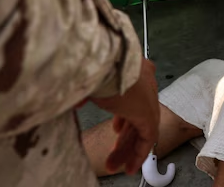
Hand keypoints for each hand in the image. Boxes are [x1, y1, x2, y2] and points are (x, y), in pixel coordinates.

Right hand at [92, 59, 159, 175]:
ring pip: (142, 127)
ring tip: (115, 165)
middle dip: (124, 137)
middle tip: (114, 154)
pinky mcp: (148, 112)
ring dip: (127, 148)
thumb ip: (82, 92)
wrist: (102, 56)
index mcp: (132, 68)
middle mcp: (144, 80)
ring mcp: (148, 95)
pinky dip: (139, 153)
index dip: (124, 117)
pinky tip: (130, 166)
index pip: (132, 96)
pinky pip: (148, 137)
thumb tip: (75, 102)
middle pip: (136, 115)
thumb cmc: (91, 61)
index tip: (118, 130)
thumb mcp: (84, 77)